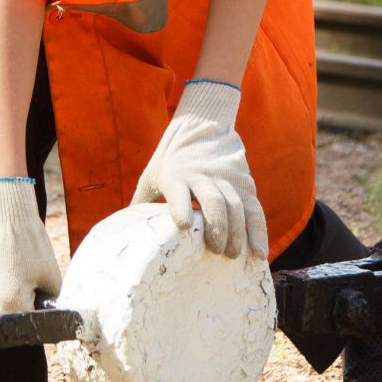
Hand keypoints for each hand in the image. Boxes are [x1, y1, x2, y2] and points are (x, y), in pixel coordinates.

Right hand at [0, 175, 61, 331]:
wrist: (5, 215)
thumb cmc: (30, 242)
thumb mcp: (51, 274)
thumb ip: (52, 300)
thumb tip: (52, 314)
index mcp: (12, 302)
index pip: (26, 329)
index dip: (36, 326)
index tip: (41, 316)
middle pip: (4, 330)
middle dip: (18, 322)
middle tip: (29, 305)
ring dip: (0, 317)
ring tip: (13, 298)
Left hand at [130, 80, 268, 259]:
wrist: (202, 126)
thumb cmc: (171, 159)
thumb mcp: (152, 174)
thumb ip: (141, 202)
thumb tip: (123, 233)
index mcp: (176, 174)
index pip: (178, 190)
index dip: (180, 206)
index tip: (183, 225)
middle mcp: (202, 175)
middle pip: (213, 200)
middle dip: (217, 227)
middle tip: (217, 251)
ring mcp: (226, 179)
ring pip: (236, 205)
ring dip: (237, 232)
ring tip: (233, 255)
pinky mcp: (244, 184)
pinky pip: (254, 209)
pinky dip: (258, 231)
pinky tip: (258, 251)